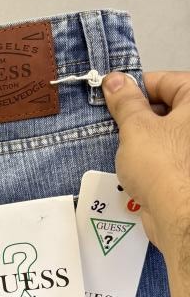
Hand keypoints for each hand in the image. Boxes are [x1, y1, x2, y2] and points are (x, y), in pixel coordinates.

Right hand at [102, 70, 189, 261]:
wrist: (179, 216)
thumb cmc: (163, 166)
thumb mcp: (135, 127)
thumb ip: (126, 102)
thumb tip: (115, 81)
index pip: (167, 81)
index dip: (138, 87)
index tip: (114, 97)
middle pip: (168, 107)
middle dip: (138, 115)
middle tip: (114, 124)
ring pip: (165, 134)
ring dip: (141, 139)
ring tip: (120, 147)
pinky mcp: (187, 172)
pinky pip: (166, 157)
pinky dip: (149, 159)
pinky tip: (131, 168)